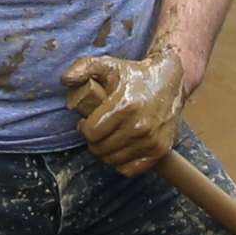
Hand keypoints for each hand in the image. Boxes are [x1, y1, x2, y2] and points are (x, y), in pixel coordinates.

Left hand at [63, 52, 186, 177]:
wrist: (169, 81)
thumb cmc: (135, 75)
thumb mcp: (108, 65)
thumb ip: (84, 67)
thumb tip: (66, 79)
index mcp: (125, 107)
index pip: (91, 133)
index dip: (84, 128)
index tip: (87, 121)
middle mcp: (140, 126)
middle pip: (100, 148)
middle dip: (93, 140)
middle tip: (97, 130)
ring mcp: (151, 141)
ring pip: (113, 160)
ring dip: (106, 151)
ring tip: (107, 138)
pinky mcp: (160, 151)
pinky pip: (131, 170)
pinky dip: (122, 163)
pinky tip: (120, 148)